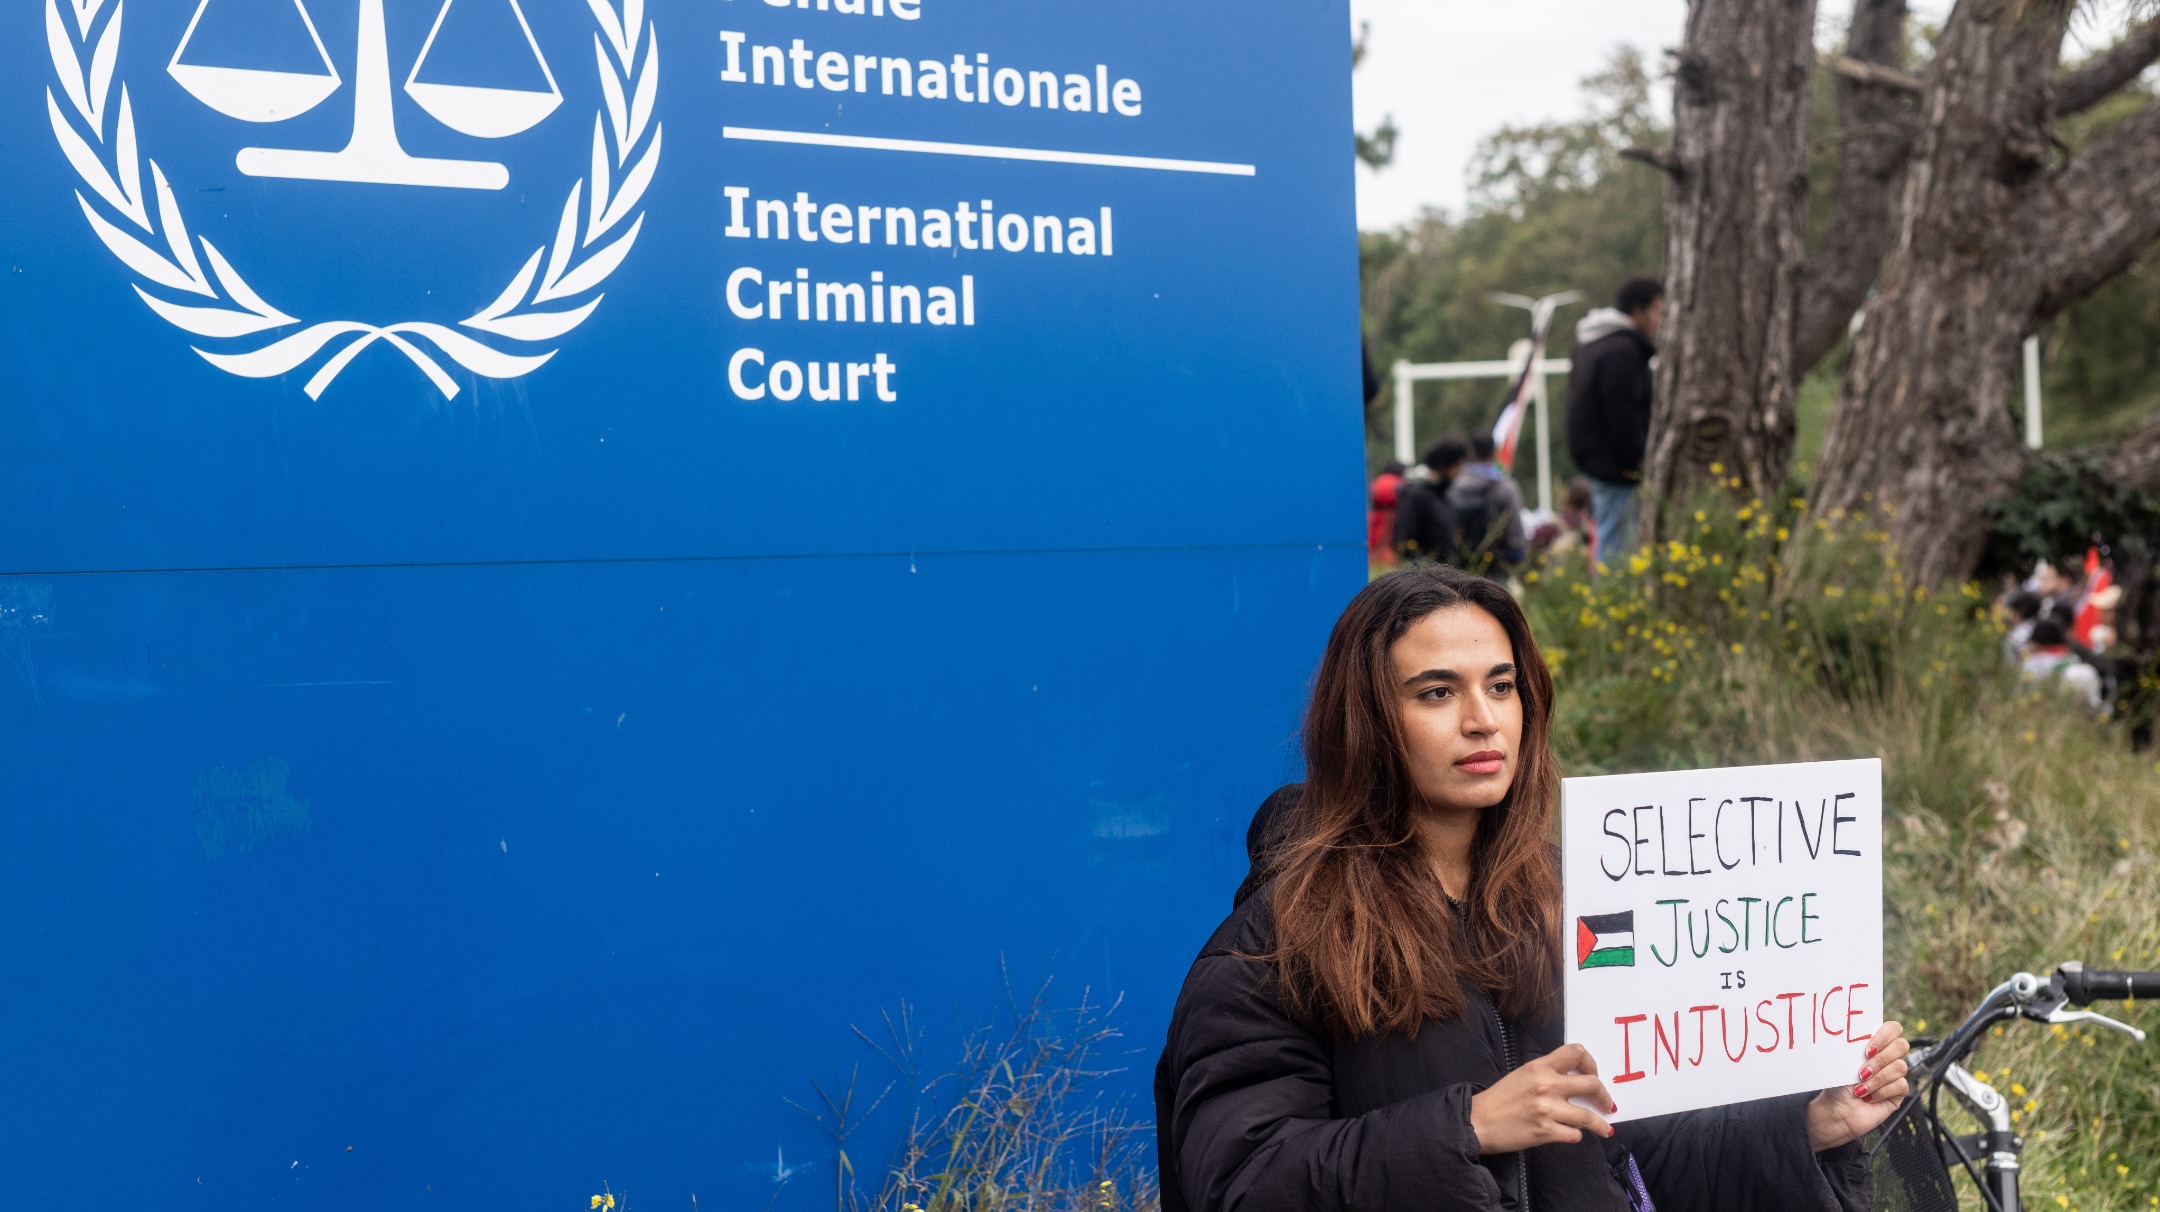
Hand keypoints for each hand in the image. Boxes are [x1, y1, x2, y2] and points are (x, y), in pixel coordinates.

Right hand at [1470, 1043, 1615, 1153]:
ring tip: (1604, 1128)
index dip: (1591, 1063)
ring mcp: (1547, 1110)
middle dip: (1604, 1095)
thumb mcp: (1523, 1075)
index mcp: (1539, 1067)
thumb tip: (1575, 1082)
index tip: (1593, 1074)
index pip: (1576, 1053)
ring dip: (1600, 1123)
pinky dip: (1576, 1135)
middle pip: (1592, 1084)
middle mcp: (1546, 1085)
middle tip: (1607, 1103)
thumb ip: (1547, 1074)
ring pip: (1588, 1116)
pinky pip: (1574, 1135)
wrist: (1478, 1122)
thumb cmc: (1499, 1098)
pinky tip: (1572, 1134)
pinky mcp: (1545, 1132)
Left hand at [1806, 1020, 1910, 1150]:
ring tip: (1860, 1088)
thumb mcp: (1844, 1060)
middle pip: (1902, 1045)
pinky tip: (1868, 1097)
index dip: (1884, 1036)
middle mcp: (1888, 1057)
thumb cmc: (1837, 1083)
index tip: (1867, 1050)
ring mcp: (1895, 1074)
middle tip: (1862, 1071)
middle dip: (1880, 1059)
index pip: (1893, 1028)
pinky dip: (1881, 1091)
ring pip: (1900, 1066)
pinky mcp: (1899, 1092)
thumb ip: (1856, 1045)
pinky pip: (1901, 1085)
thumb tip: (1858, 1031)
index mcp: (1875, 1043)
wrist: (1836, 1110)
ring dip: (1877, 1079)